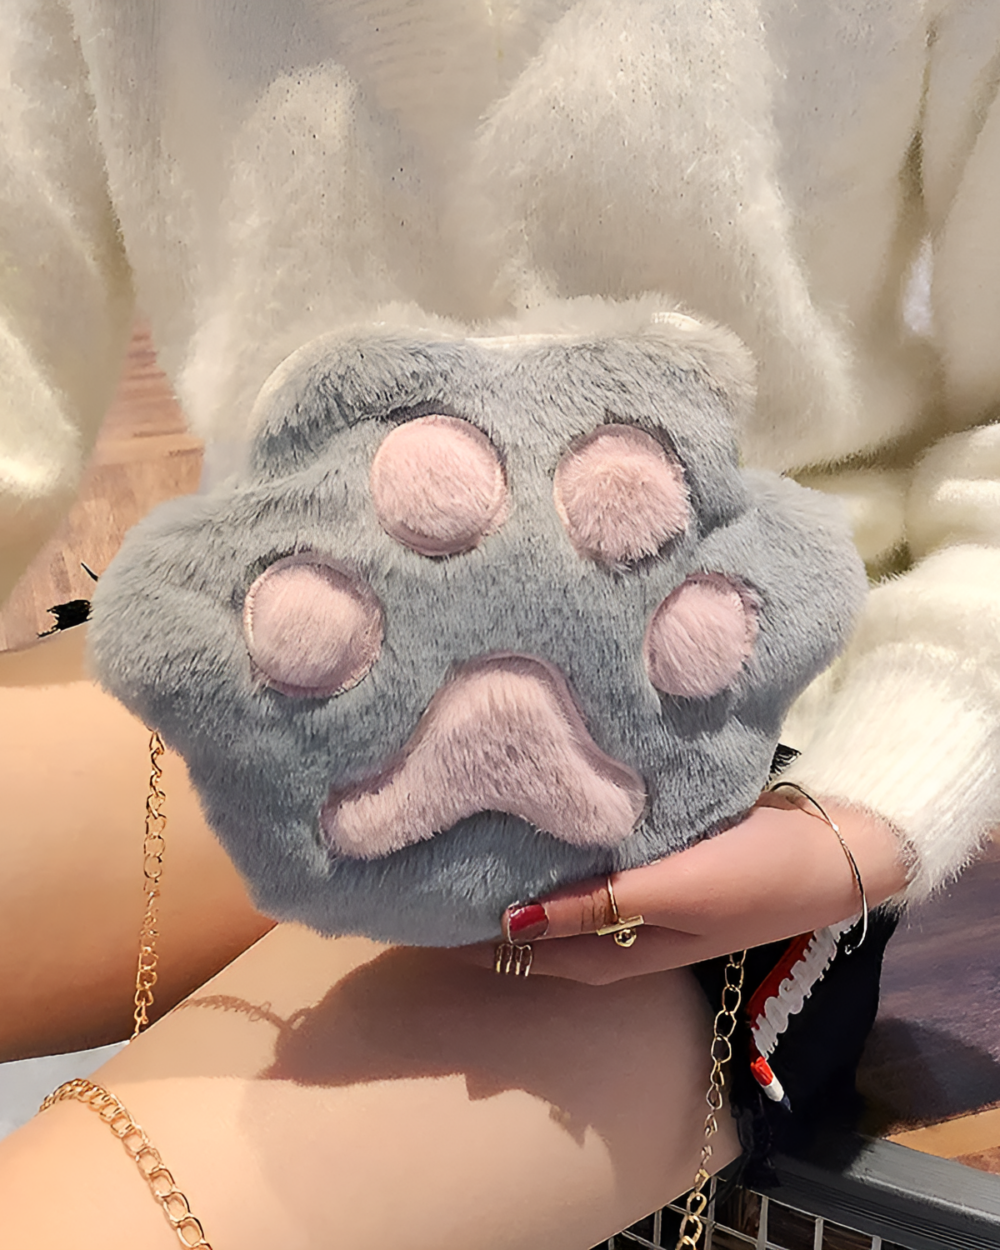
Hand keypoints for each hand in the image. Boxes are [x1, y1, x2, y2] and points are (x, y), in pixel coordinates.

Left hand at [464, 793, 908, 983]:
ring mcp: (636, 901)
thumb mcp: (675, 892)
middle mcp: (619, 933)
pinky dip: (550, 857)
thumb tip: (508, 923)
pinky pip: (584, 871)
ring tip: (462, 844)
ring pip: (554, 901)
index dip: (468, 937)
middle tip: (423, 870)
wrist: (832, 851)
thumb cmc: (754, 874)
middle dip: (477, 911)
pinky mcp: (652, 866)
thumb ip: (598, 906)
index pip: (522, 951)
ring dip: (511, 882)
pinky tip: (531, 825)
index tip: (414, 909)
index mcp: (619, 950)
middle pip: (531, 931)